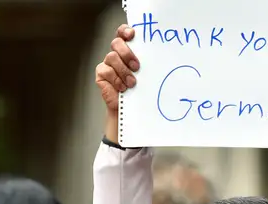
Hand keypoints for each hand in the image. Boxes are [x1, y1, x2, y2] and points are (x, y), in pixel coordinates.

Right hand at [96, 24, 139, 140]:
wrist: (132, 108)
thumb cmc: (142, 88)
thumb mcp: (148, 74)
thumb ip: (150, 62)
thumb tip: (166, 56)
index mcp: (128, 49)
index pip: (122, 33)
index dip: (125, 30)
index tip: (132, 34)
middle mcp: (116, 54)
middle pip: (116, 43)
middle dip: (126, 53)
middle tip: (137, 66)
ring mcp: (107, 63)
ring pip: (111, 57)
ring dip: (123, 70)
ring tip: (132, 83)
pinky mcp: (101, 74)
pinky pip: (106, 71)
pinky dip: (116, 79)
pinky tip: (123, 88)